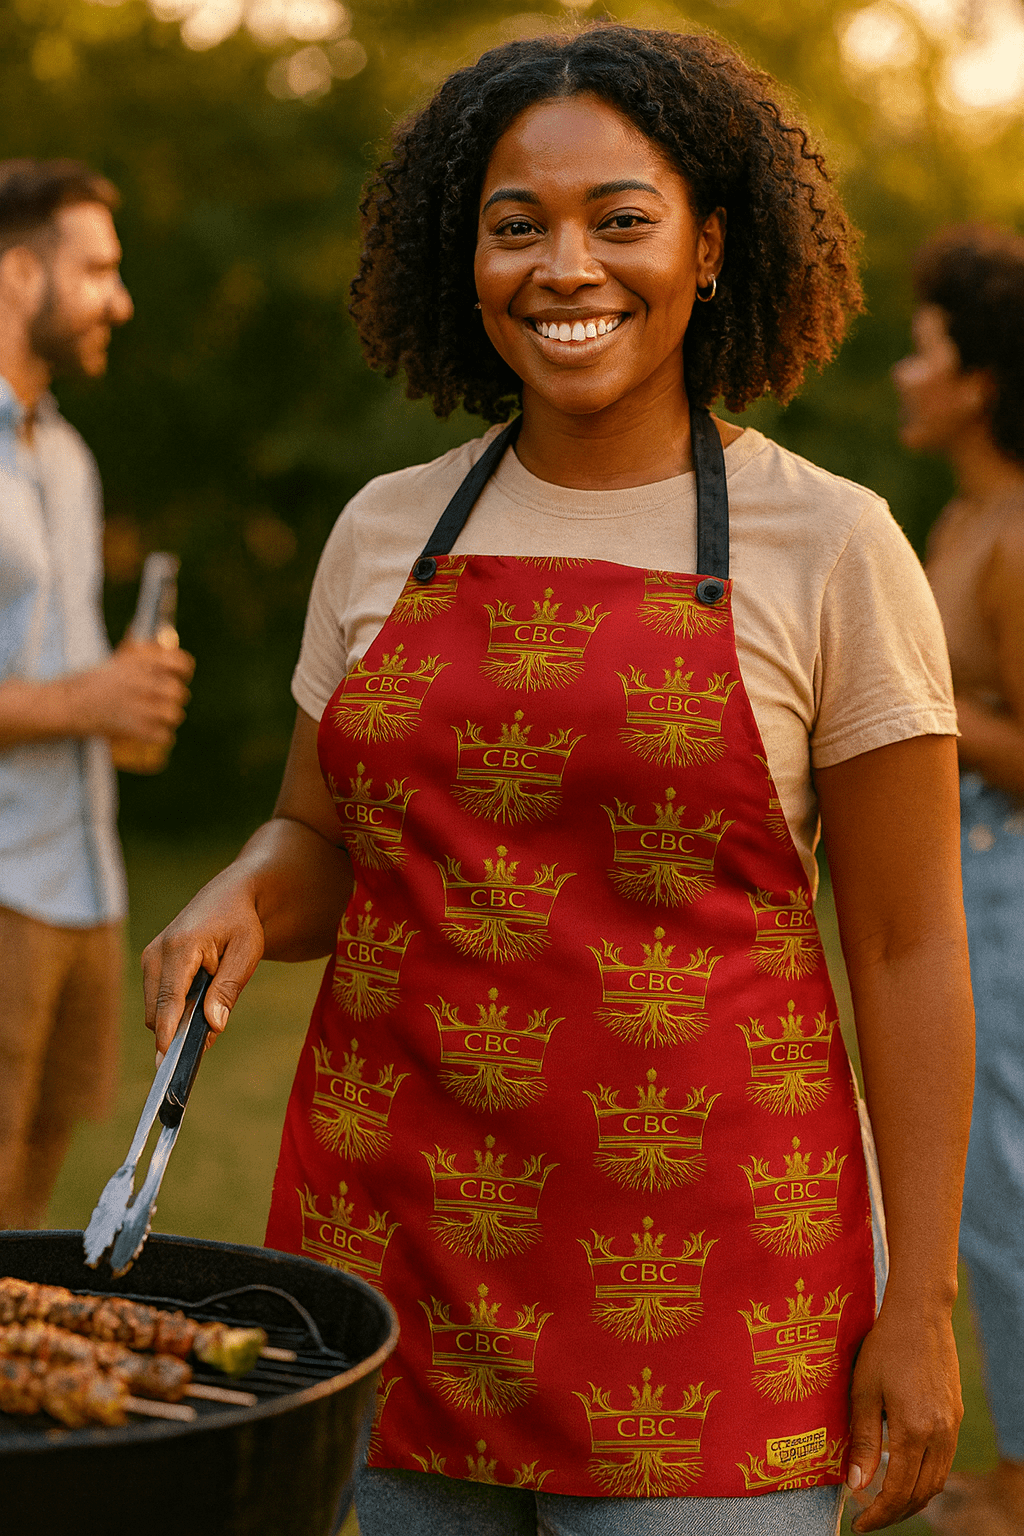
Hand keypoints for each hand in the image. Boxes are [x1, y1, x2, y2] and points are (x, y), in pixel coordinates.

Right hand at [71, 639, 193, 744]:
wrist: (66, 704)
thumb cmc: (88, 682)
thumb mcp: (115, 662)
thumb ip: (139, 659)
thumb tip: (162, 656)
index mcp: (139, 663)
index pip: (179, 662)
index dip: (184, 670)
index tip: (181, 676)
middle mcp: (142, 682)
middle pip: (179, 692)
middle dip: (174, 698)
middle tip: (163, 701)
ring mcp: (139, 706)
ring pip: (174, 714)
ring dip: (169, 718)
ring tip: (159, 718)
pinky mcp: (134, 728)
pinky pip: (163, 735)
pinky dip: (161, 736)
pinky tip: (155, 734)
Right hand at [142, 866, 264, 1057]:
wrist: (228, 897)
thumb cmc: (241, 923)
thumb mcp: (246, 952)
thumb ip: (228, 989)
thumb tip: (213, 1025)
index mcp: (180, 947)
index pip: (169, 998)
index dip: (168, 1030)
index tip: (166, 1057)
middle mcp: (156, 953)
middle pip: (157, 1011)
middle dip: (178, 1031)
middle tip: (209, 1037)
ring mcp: (150, 959)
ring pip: (155, 1010)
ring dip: (178, 1020)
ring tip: (210, 1011)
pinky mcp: (151, 964)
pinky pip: (158, 1000)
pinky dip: (175, 1010)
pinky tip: (200, 1005)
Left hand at [846, 1302, 962, 1530]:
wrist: (921, 1314)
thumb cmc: (884, 1347)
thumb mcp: (864, 1391)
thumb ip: (864, 1441)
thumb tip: (857, 1485)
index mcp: (914, 1431)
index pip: (898, 1492)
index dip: (878, 1514)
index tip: (858, 1524)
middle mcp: (939, 1435)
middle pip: (921, 1493)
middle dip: (895, 1513)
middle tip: (869, 1519)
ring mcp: (951, 1426)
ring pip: (936, 1481)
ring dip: (912, 1500)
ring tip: (885, 1504)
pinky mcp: (954, 1415)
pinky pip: (943, 1461)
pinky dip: (925, 1478)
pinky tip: (905, 1473)